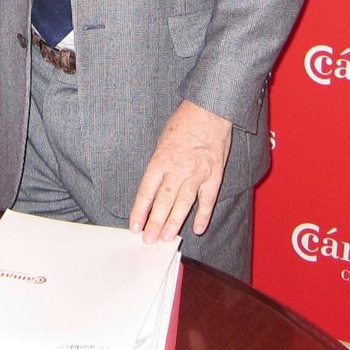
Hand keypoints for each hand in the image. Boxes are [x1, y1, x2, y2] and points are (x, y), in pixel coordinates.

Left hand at [129, 101, 232, 243]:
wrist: (210, 109)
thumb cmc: (183, 122)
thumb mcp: (162, 140)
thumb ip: (159, 165)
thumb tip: (153, 189)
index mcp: (161, 158)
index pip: (147, 190)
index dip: (140, 210)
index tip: (134, 226)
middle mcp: (178, 168)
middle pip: (164, 201)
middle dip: (155, 222)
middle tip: (148, 240)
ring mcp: (197, 172)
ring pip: (184, 203)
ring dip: (174, 222)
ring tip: (166, 238)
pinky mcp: (214, 174)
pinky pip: (208, 199)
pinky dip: (203, 214)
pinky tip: (198, 228)